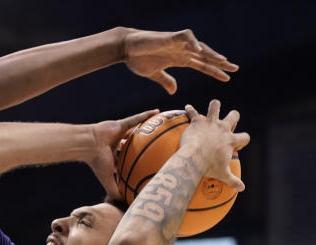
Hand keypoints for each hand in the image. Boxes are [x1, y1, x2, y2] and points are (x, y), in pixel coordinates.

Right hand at [88, 109, 159, 197]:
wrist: (88, 145)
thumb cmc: (97, 161)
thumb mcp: (107, 178)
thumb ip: (114, 190)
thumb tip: (123, 203)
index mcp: (113, 157)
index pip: (124, 160)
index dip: (133, 161)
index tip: (145, 164)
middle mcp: (116, 144)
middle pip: (131, 144)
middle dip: (140, 145)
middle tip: (155, 146)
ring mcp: (118, 134)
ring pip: (135, 130)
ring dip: (145, 128)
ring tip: (158, 126)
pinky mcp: (120, 124)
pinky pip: (135, 119)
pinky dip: (145, 115)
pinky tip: (157, 112)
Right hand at [123, 28, 237, 93]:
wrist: (126, 48)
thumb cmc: (138, 59)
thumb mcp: (154, 74)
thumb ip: (165, 80)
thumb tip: (174, 91)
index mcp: (180, 59)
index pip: (202, 65)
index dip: (214, 71)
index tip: (227, 78)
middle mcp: (183, 50)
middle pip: (206, 56)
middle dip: (220, 62)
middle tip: (235, 68)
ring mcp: (178, 43)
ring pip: (200, 47)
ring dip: (211, 53)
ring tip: (223, 60)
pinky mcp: (171, 37)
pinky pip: (187, 37)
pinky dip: (193, 42)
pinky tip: (199, 50)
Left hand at [181, 100, 249, 190]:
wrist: (194, 158)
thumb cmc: (208, 167)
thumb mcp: (222, 174)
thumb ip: (233, 180)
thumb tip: (242, 189)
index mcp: (231, 140)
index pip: (244, 136)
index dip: (242, 140)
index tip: (237, 144)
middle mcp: (223, 128)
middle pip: (234, 116)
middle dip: (233, 116)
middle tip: (230, 119)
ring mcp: (210, 123)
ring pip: (215, 107)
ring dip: (215, 105)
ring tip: (214, 104)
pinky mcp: (197, 122)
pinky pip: (193, 113)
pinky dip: (190, 110)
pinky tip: (186, 108)